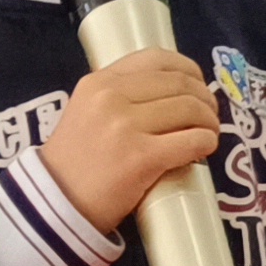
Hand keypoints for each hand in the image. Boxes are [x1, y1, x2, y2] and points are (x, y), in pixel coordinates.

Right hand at [38, 48, 218, 234]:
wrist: (55, 205)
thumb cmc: (74, 163)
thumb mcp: (85, 112)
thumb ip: (117, 97)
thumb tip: (170, 94)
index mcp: (98, 82)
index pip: (156, 59)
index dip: (187, 69)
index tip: (197, 84)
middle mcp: (111, 97)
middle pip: (179, 84)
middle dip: (204, 98)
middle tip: (209, 115)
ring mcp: (125, 127)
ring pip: (190, 110)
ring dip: (209, 121)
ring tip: (209, 133)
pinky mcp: (141, 158)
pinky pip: (191, 141)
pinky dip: (206, 142)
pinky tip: (205, 147)